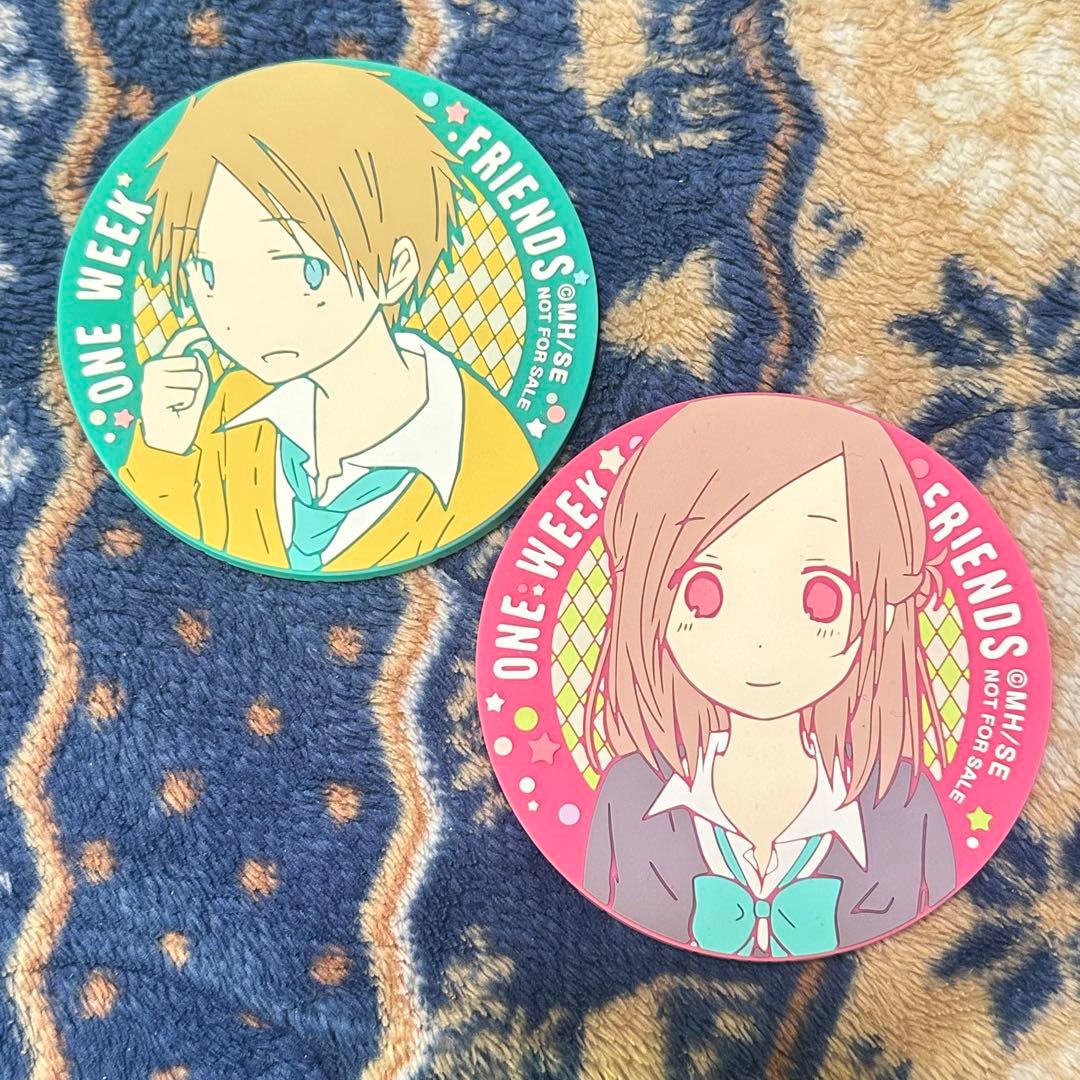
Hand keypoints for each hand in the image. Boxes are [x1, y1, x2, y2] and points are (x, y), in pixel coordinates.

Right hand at [139, 326, 211, 454]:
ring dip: (192, 395)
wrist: (166, 441)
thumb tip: (198, 354)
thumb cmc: (180, 415)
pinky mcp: (155, 393)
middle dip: (197, 382)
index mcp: (162, 366)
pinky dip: (186, 405)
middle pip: (193, 363)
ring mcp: (152, 381)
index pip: (177, 345)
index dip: (189, 336)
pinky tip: (173, 411)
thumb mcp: (195, 390)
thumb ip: (198, 372)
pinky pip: (187, 394)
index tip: (201, 331)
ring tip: (178, 405)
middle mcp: (153, 369)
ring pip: (193, 378)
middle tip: (184, 398)